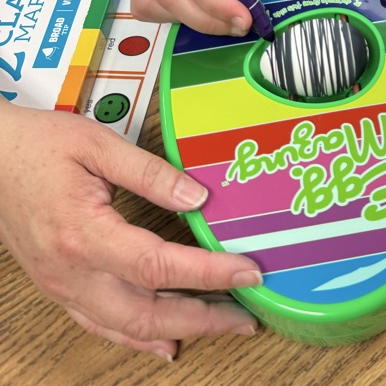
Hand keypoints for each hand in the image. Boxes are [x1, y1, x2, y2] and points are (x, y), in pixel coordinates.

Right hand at [0, 103, 261, 357]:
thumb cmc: (38, 146)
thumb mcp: (98, 144)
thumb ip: (150, 173)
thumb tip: (198, 197)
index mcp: (85, 234)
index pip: (159, 266)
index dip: (209, 274)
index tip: (248, 272)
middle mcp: (73, 272)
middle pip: (147, 314)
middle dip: (204, 319)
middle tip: (247, 315)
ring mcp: (64, 286)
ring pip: (126, 327)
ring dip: (179, 330)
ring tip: (222, 324)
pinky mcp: (60, 287)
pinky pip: (102, 324)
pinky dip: (139, 337)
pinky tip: (166, 341)